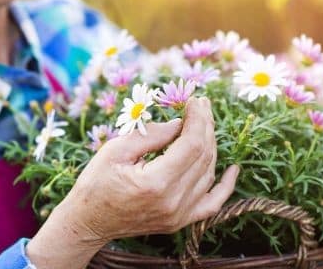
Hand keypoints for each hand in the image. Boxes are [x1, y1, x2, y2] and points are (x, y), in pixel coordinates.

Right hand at [27, 97, 238, 268]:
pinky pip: (212, 203)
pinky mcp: (181, 221)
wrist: (89, 221)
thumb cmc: (96, 183)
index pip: (192, 144)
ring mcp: (180, 215)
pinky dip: (225, 186)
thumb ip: (150, 135)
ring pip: (208, 173)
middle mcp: (173, 202)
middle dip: (206, 126)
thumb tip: (179, 122)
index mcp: (156, 183)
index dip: (197, 119)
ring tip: (205, 123)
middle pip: (204, 156)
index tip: (195, 101)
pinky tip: (233, 169)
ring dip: (211, 145)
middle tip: (202, 105)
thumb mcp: (115, 150)